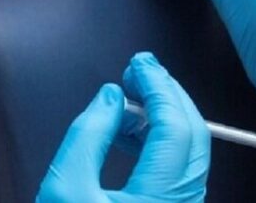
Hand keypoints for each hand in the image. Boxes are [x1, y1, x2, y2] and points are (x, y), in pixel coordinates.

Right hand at [37, 52, 210, 202]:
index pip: (176, 130)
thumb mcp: (62, 190)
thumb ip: (88, 135)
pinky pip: (177, 166)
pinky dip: (158, 140)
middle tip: (141, 70)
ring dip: (163, 115)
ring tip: (130, 97)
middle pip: (193, 135)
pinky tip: (131, 128)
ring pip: (188, 149)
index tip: (139, 65)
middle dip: (168, 95)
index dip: (159, 89)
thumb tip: (110, 96)